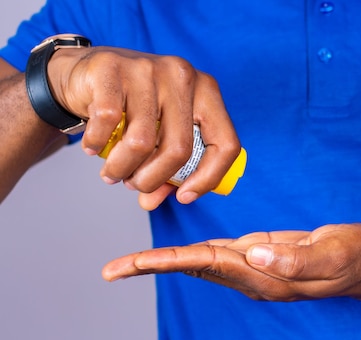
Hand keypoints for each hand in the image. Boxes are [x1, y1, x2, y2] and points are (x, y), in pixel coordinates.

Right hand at [47, 46, 240, 208]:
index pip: (226, 143)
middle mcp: (182, 76)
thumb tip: (151, 201)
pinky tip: (92, 148)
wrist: (86, 72)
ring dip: (122, 169)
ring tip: (112, 174)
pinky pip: (108, 121)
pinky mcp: (112, 68)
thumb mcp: (158, 136)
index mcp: (206, 91)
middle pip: (179, 149)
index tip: (184, 196)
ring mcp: (148, 68)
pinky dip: (97, 143)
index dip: (208, 178)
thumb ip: (163, 170)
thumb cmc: (133, 108)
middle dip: (153, 180)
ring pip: (141, 142)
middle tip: (135, 186)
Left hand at [101, 223, 360, 301]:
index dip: (169, 262)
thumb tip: (256, 253)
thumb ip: (296, 257)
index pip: (208, 265)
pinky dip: (194, 250)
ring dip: (168, 261)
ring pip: (204, 262)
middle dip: (153, 267)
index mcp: (267, 276)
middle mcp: (254, 275)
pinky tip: (179, 252)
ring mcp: (257, 265)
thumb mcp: (332, 253)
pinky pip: (220, 253)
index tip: (132, 266)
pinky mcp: (263, 253)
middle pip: (195, 268)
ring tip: (131, 263)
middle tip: (111, 270)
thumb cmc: (352, 256)